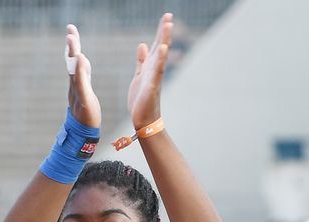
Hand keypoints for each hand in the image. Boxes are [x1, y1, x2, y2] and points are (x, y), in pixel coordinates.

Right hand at [66, 24, 100, 127]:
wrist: (83, 131)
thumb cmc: (86, 112)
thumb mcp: (85, 89)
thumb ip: (83, 75)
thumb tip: (81, 59)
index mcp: (78, 80)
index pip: (75, 59)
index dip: (73, 44)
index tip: (71, 28)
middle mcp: (75, 83)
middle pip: (72, 62)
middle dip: (71, 45)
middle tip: (70, 30)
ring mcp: (78, 91)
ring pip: (75, 70)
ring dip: (73, 54)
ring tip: (72, 39)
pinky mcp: (83, 99)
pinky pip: (81, 84)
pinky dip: (80, 72)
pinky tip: (81, 60)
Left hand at [128, 13, 172, 129]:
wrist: (143, 119)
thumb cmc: (142, 99)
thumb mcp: (139, 75)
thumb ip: (141, 61)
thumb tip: (142, 45)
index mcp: (150, 66)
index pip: (156, 45)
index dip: (161, 31)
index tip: (166, 17)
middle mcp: (155, 70)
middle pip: (160, 47)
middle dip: (164, 32)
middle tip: (169, 16)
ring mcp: (154, 77)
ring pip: (160, 56)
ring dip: (164, 41)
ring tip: (168, 26)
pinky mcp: (151, 86)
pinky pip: (156, 71)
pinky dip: (159, 60)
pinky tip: (162, 49)